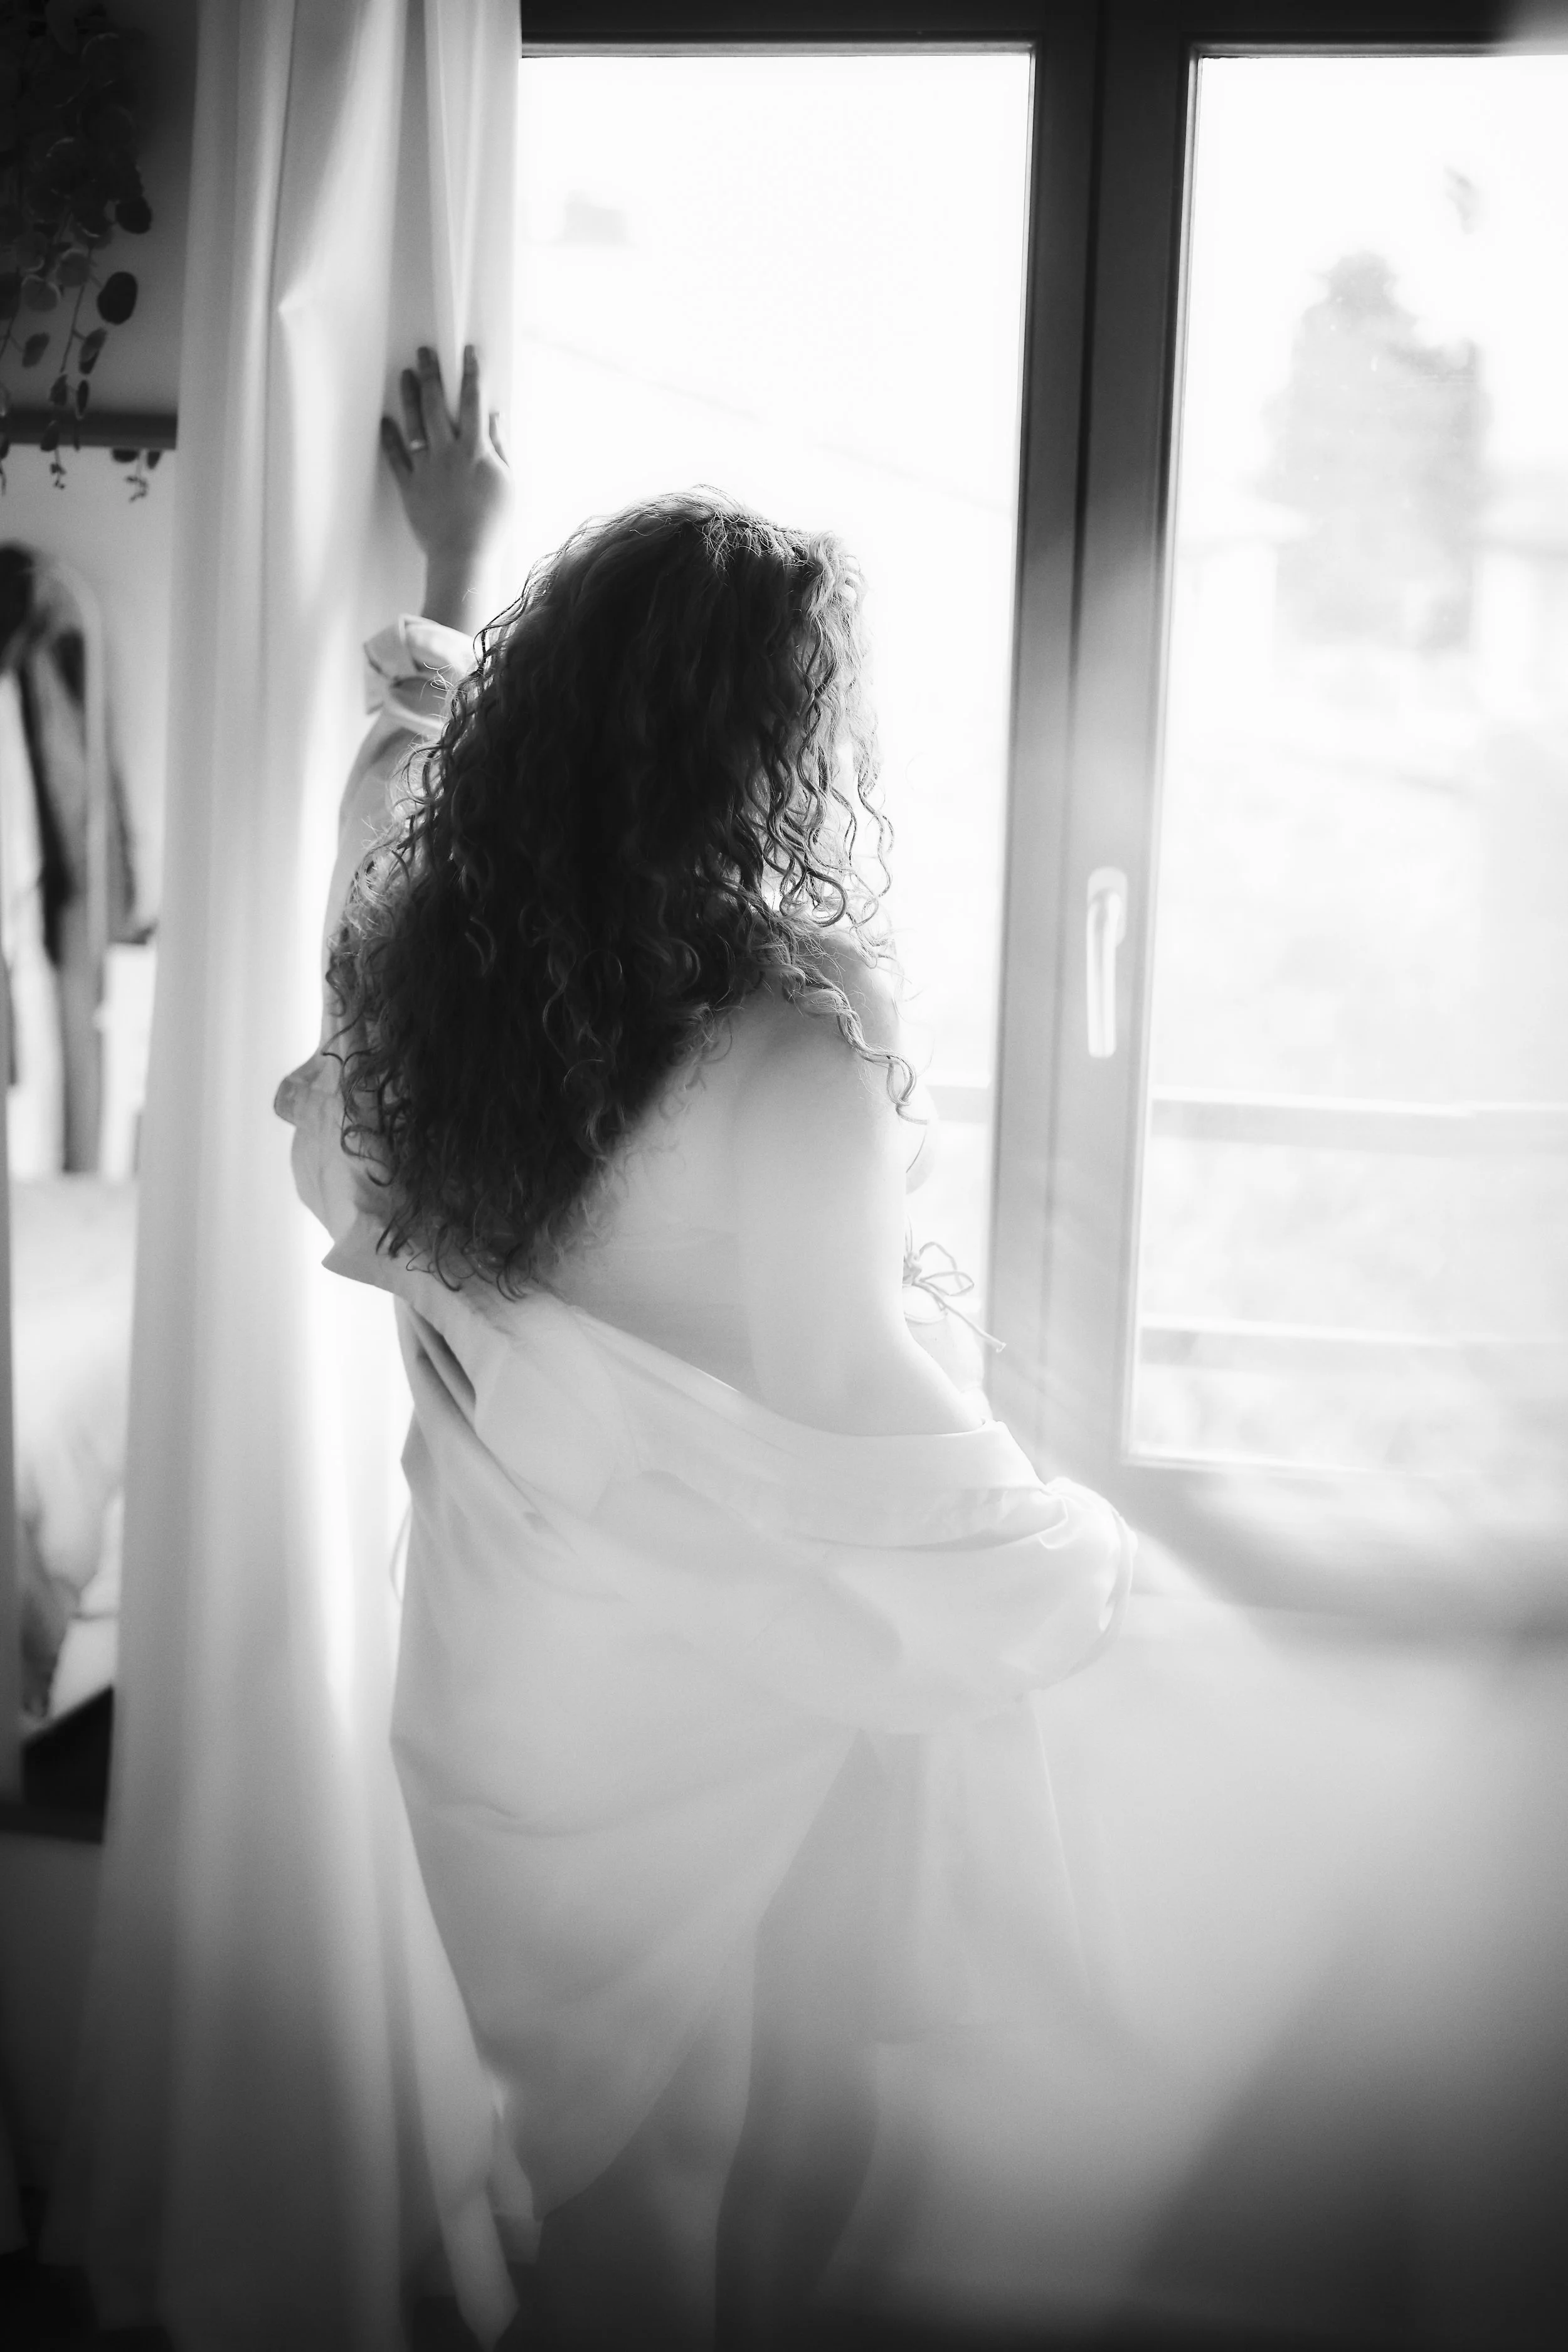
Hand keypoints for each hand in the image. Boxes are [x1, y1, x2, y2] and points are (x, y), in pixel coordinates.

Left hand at [381, 344, 516, 631]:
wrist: (464, 556)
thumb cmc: (493, 524)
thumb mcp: (509, 484)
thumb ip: (502, 447)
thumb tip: (495, 416)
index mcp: (475, 450)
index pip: (473, 403)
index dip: (471, 375)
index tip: (468, 353)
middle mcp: (447, 452)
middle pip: (438, 405)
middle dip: (432, 374)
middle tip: (425, 352)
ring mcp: (426, 468)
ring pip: (414, 424)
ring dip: (410, 396)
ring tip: (406, 374)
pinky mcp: (409, 486)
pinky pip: (395, 457)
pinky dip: (389, 437)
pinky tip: (385, 420)